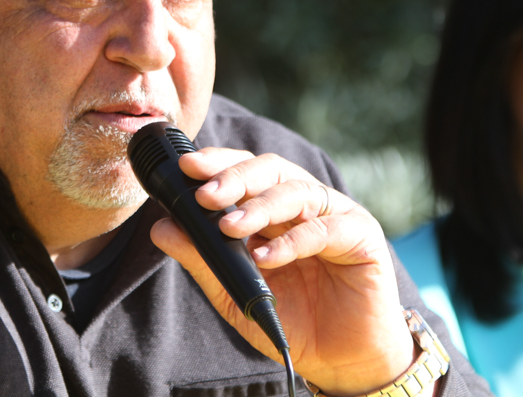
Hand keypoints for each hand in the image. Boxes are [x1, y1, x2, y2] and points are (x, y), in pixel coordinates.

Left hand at [149, 148, 415, 396]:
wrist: (340, 360)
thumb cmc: (290, 318)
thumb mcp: (233, 290)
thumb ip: (201, 257)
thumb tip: (161, 226)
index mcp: (274, 207)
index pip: (245, 169)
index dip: (217, 162)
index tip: (186, 167)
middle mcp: (305, 202)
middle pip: (270, 168)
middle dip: (234, 177)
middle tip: (204, 194)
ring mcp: (335, 215)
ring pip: (296, 191)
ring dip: (258, 206)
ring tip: (228, 226)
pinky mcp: (362, 236)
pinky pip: (323, 229)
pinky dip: (290, 241)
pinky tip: (264, 258)